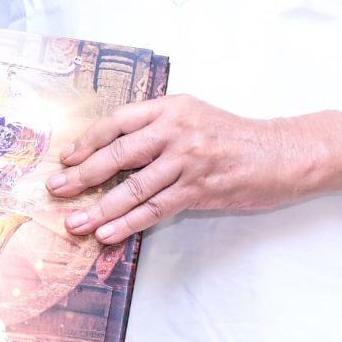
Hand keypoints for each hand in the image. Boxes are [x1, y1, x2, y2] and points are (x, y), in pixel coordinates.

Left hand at [51, 98, 341, 243]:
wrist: (283, 152)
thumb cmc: (237, 137)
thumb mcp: (196, 117)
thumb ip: (160, 128)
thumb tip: (116, 152)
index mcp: (172, 108)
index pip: (119, 121)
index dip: (89, 140)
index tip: (68, 157)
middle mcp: (177, 130)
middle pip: (119, 153)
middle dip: (83, 174)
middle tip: (57, 188)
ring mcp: (188, 160)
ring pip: (134, 187)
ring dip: (101, 207)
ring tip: (76, 222)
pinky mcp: (201, 188)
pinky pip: (156, 208)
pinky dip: (130, 223)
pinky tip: (109, 233)